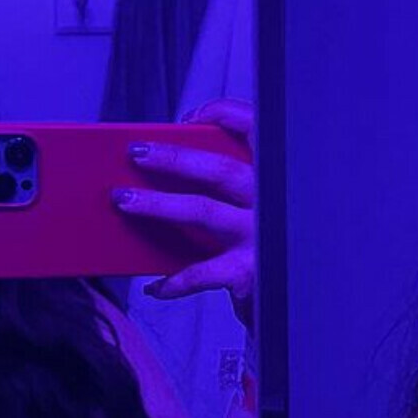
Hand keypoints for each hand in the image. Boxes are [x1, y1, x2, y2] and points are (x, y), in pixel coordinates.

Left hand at [113, 97, 255, 332]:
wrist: (292, 302)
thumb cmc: (264, 251)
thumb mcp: (258, 212)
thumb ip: (230, 190)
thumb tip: (167, 172)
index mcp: (273, 179)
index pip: (256, 130)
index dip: (223, 115)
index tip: (189, 120)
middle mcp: (271, 202)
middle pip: (218, 169)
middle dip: (172, 158)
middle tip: (136, 153)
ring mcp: (260, 238)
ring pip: (203, 211)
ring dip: (158, 204)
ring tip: (124, 200)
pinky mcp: (248, 273)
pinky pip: (201, 273)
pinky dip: (173, 281)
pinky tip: (155, 287)